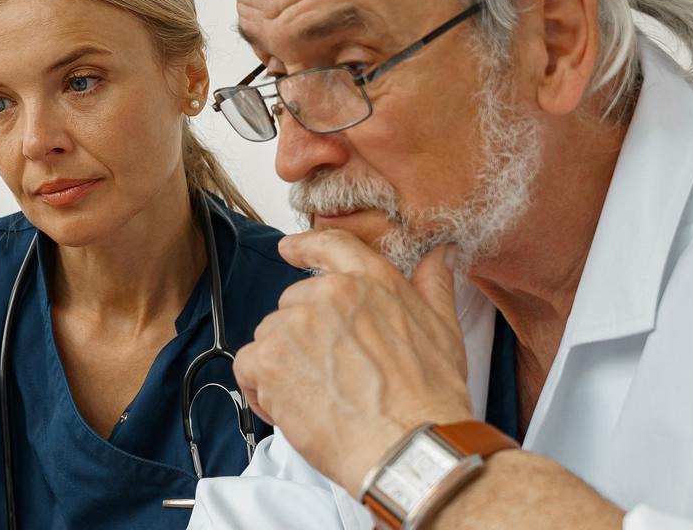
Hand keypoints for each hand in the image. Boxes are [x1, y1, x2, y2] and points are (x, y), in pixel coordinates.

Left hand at [233, 230, 476, 494]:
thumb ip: (434, 286)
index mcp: (370, 282)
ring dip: (283, 366)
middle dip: (303, 338)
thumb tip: (439, 257)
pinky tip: (291, 410)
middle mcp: (329, 294)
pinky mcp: (270, 360)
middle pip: (293, 304)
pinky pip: (248, 367)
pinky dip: (260, 390)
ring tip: (316, 399)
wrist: (408, 445)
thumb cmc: (429, 398)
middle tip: (330, 376)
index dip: (305, 247)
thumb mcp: (444, 331)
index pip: (330, 247)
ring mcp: (295, 325)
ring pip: (270, 337)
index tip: (289, 250)